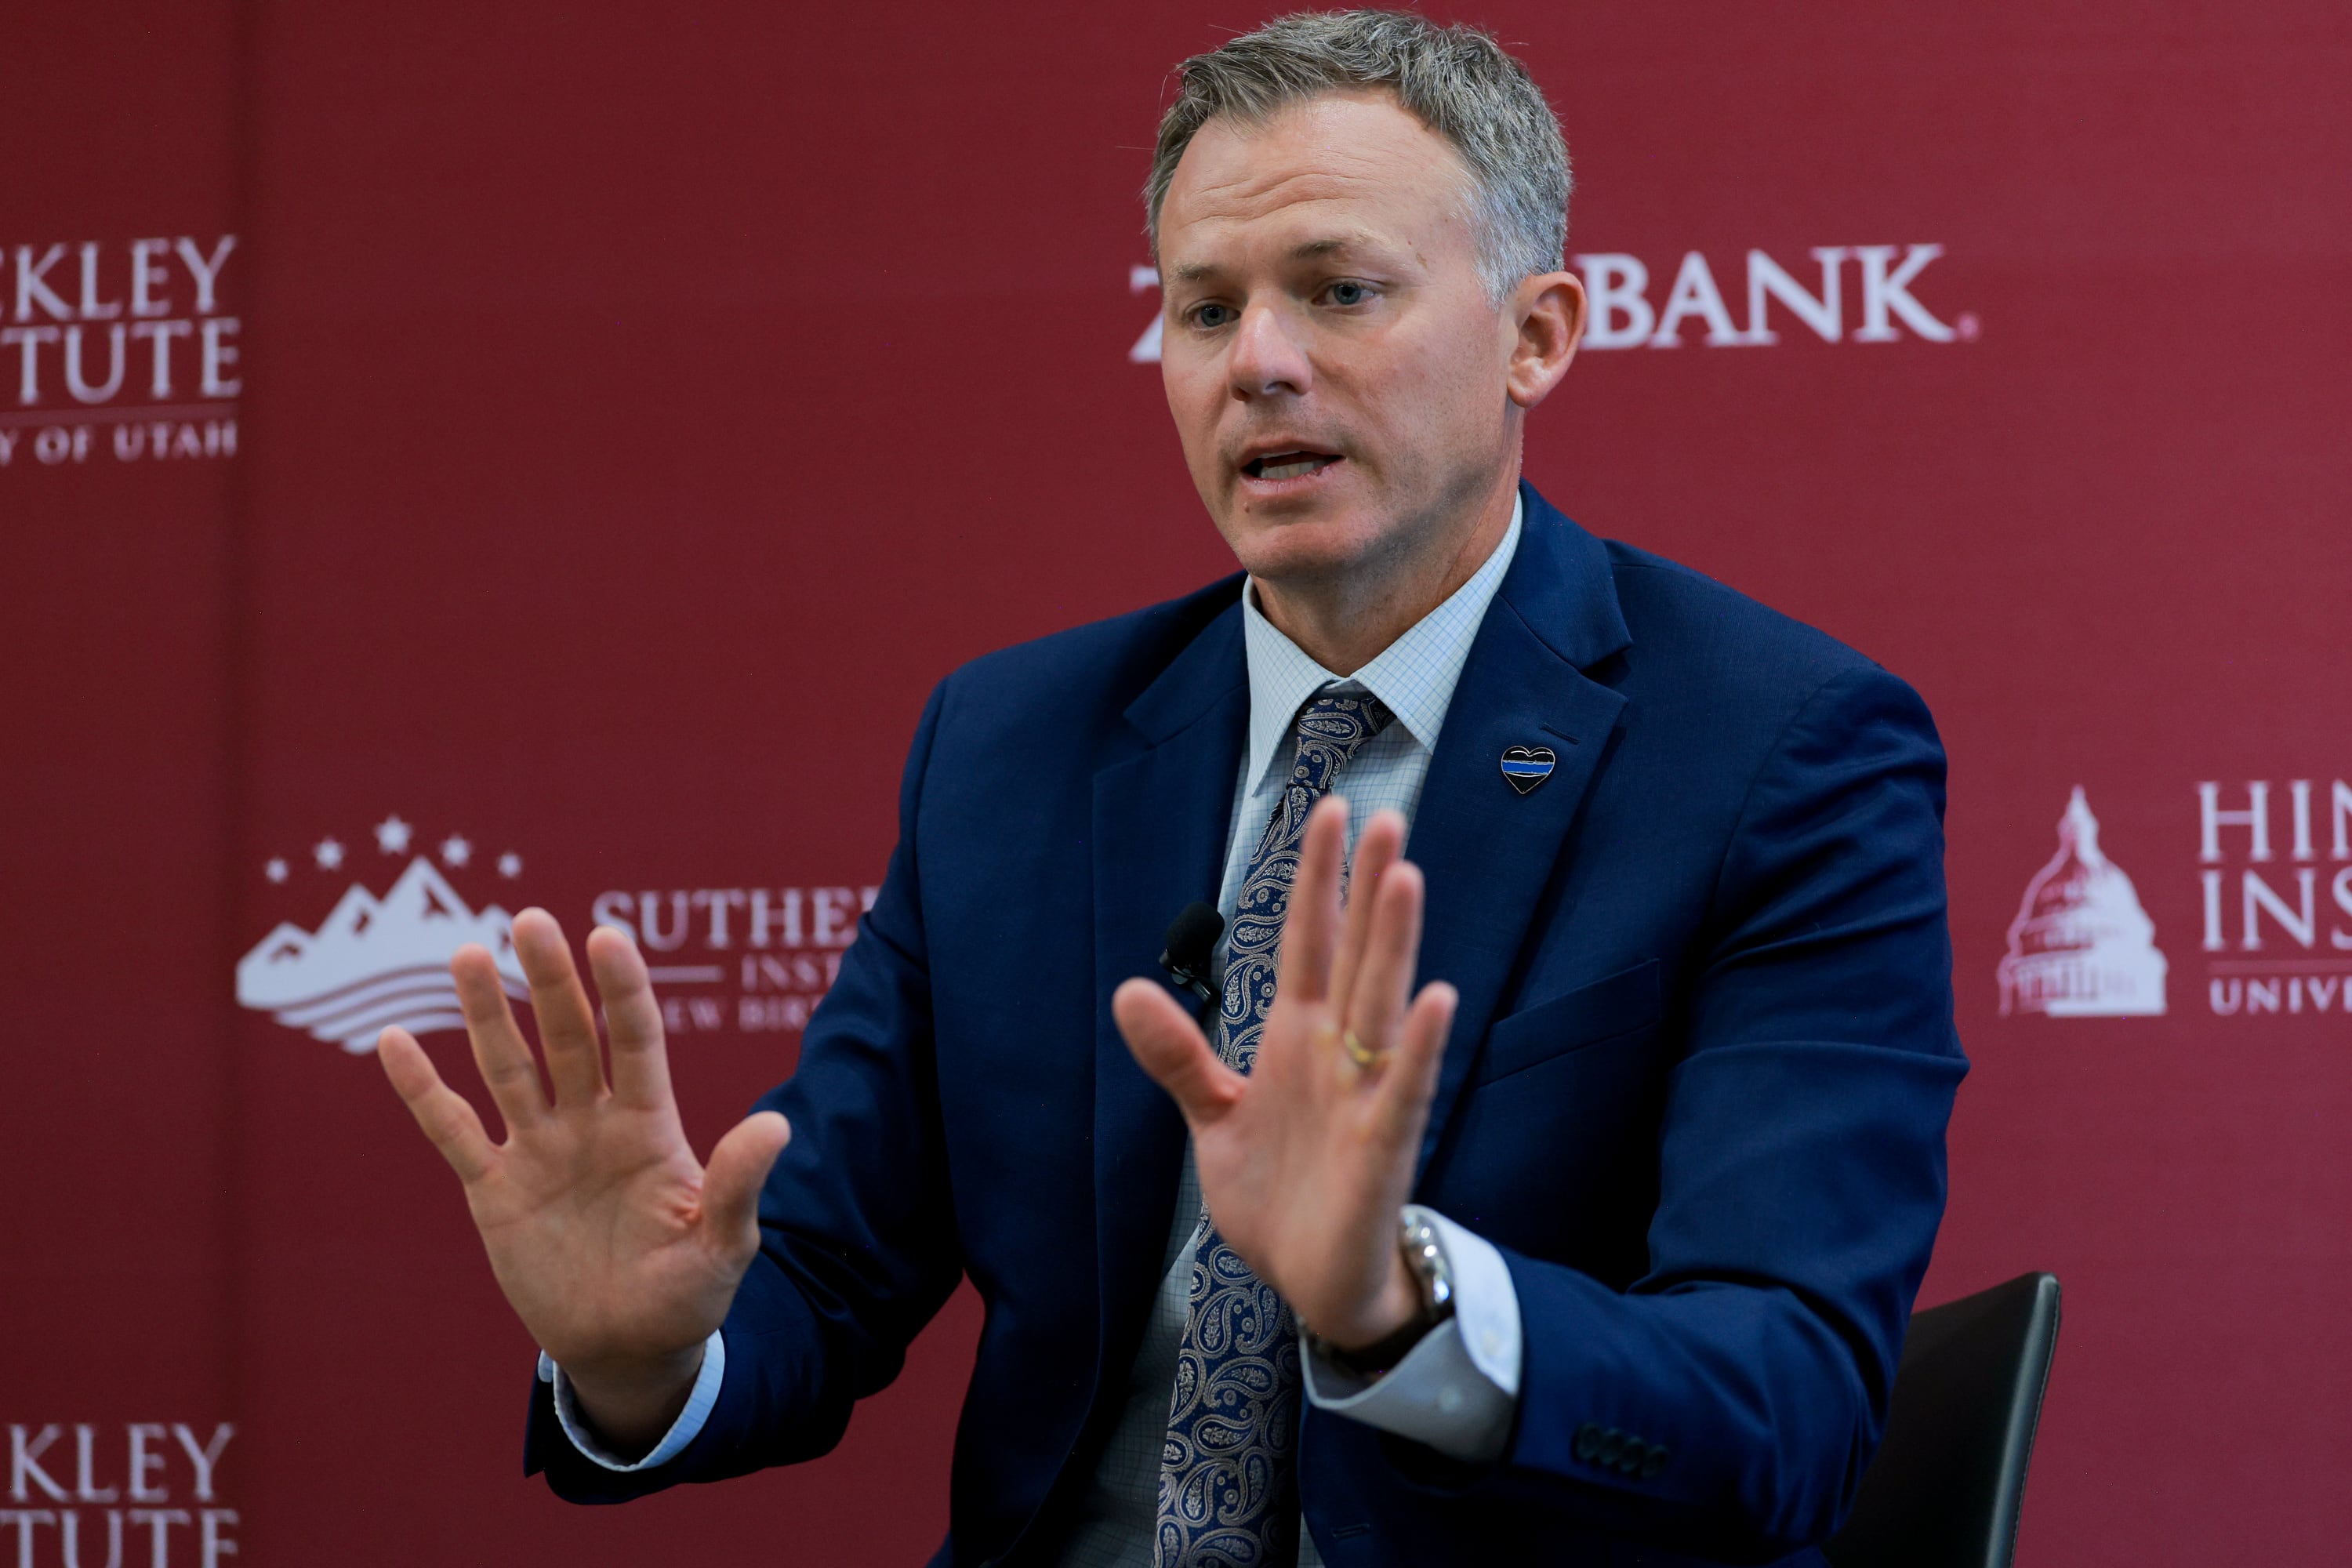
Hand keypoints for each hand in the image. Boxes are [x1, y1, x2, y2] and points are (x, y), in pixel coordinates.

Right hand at [377, 909, 790, 1449]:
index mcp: (650, 1127)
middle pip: (569, 1038)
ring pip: (509, 1068)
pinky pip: (452, 1130)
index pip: (637, 1042)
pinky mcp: (494, 1190)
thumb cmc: (687, 1296)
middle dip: (551, 982)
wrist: (629, 1349)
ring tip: (469, 953)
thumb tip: (777, 1125)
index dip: (623, 991)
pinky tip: (393, 1041)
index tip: (606, 936)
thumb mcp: (721, 1247)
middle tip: (531, 920)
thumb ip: (736, 1187)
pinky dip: (422, 1090)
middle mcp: (593, 1123)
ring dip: (489, 1014)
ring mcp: (541, 1151)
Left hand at [1114, 797, 1456, 1349]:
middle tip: (1385, 815)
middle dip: (1367, 888)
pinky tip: (1437, 997)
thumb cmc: (1280, 1195)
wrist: (1313, 1283)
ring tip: (1405, 876)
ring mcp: (1366, 1095)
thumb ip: (1179, 1056)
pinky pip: (1406, 1088)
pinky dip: (1420, 1046)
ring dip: (1394, 943)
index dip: (1317, 880)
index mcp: (1299, 1038)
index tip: (1331, 811)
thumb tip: (1127, 991)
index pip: (1311, 941)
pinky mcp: (1384, 1147)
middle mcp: (1339, 1053)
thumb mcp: (1214, 1117)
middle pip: (1355, 955)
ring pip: (1382, 1004)